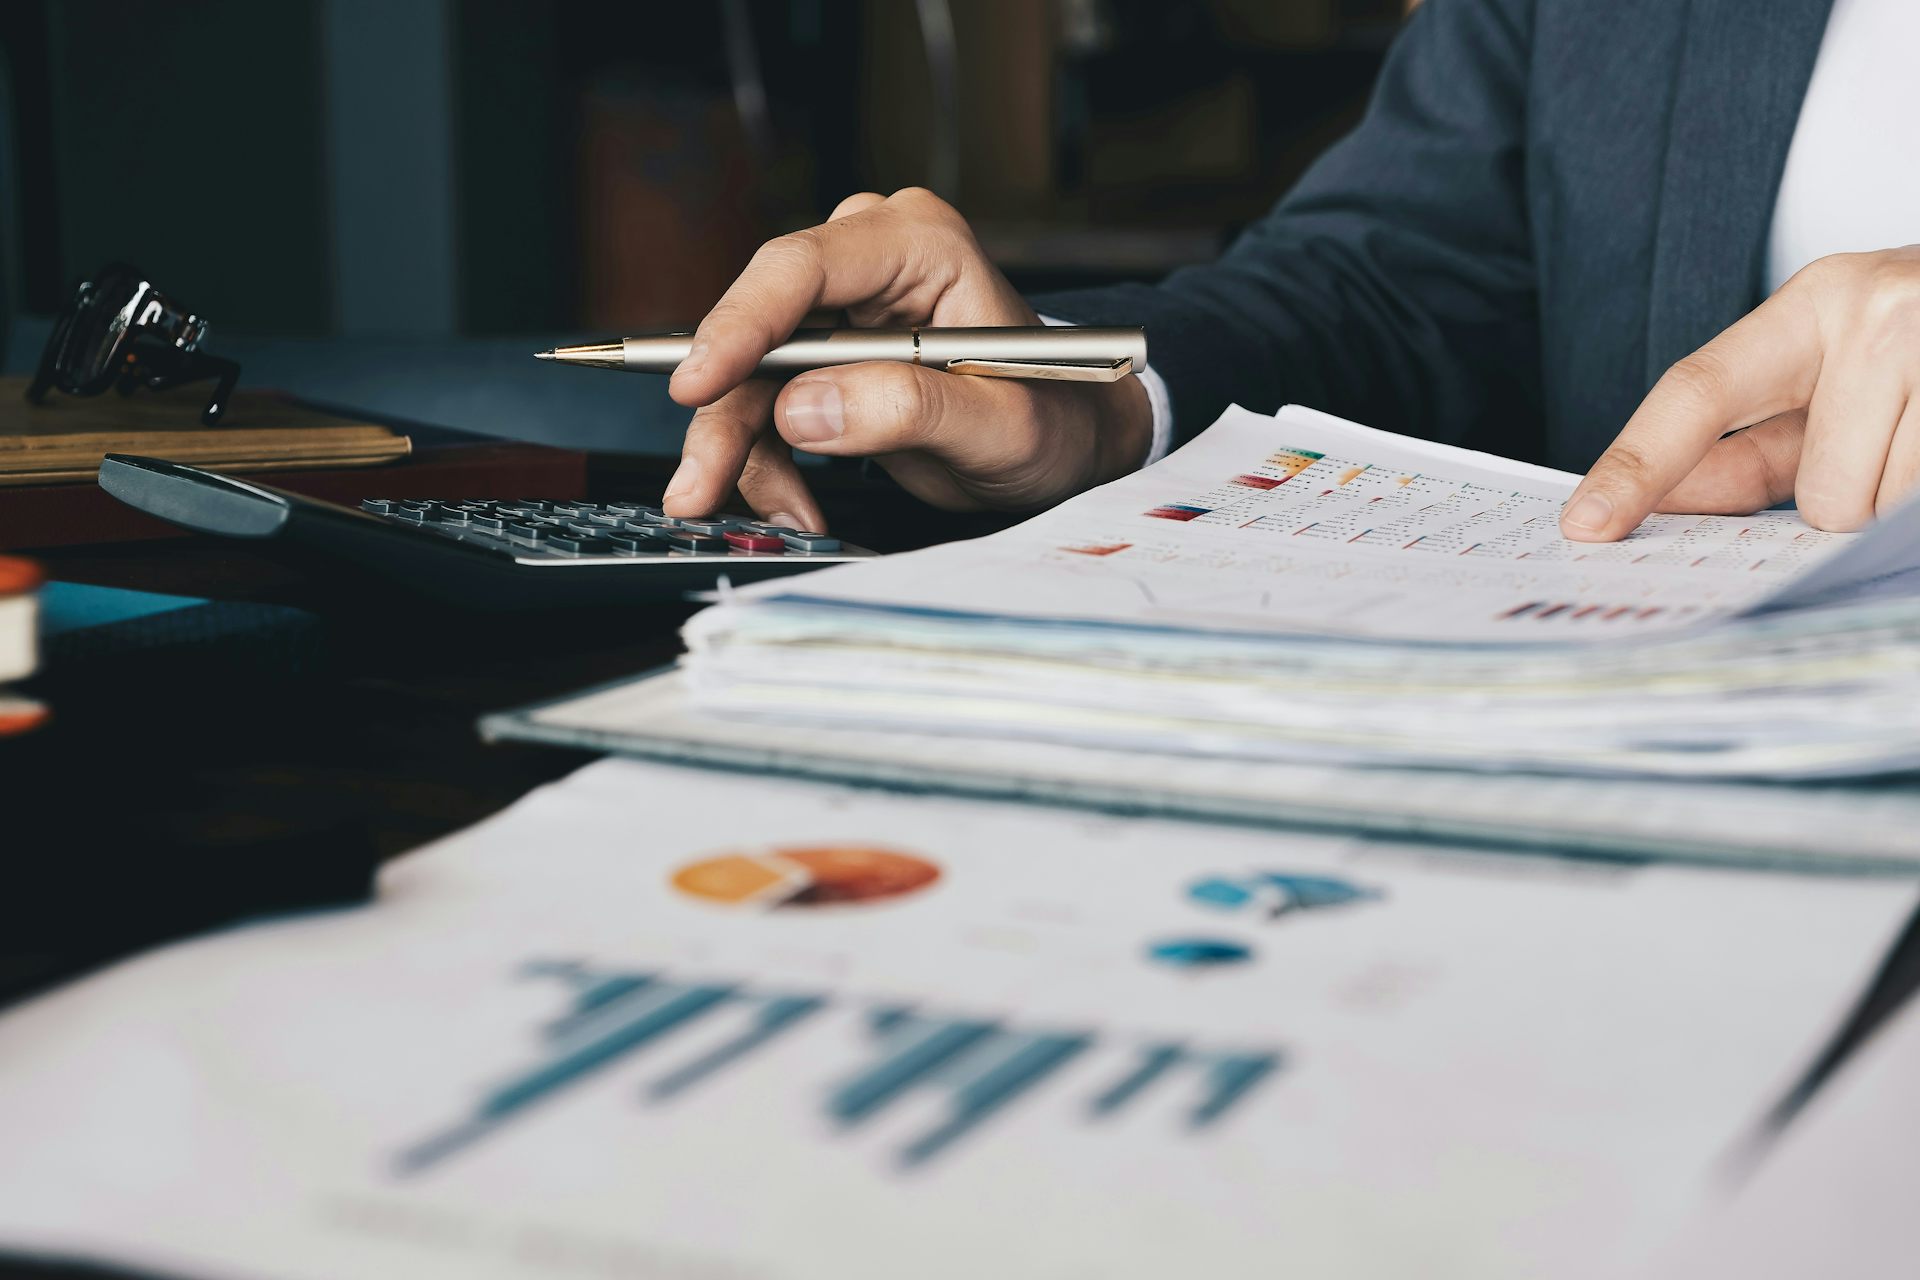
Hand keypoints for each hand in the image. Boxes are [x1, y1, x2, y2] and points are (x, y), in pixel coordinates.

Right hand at [662, 188, 1152, 529]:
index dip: (740, 325)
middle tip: (697, 485)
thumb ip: (910, 408)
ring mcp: (840, 312)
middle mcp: (867, 264)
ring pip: (749, 377)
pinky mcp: (822, 361)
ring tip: (775, 518)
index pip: (803, 269)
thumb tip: (806, 409)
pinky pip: (765, 409)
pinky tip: (798, 508)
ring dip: (741, 452)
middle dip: (724, 412)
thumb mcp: (1000, 424)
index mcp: (918, 243)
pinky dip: (768, 464)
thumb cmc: (1053, 417)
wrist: (1065, 442)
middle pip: (761, 326)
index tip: (697, 383)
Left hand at [1562, 246, 1919, 540]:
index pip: (1696, 392)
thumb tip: (1668, 504)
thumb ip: (1754, 440)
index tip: (1585, 525)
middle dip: (1851, 500)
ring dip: (1903, 501)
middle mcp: (1881, 309)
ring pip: (1876, 508)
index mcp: (1820, 300)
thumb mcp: (1839, 369)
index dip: (1635, 466)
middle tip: (1897, 446)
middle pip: (1818, 493)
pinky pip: (1917, 505)